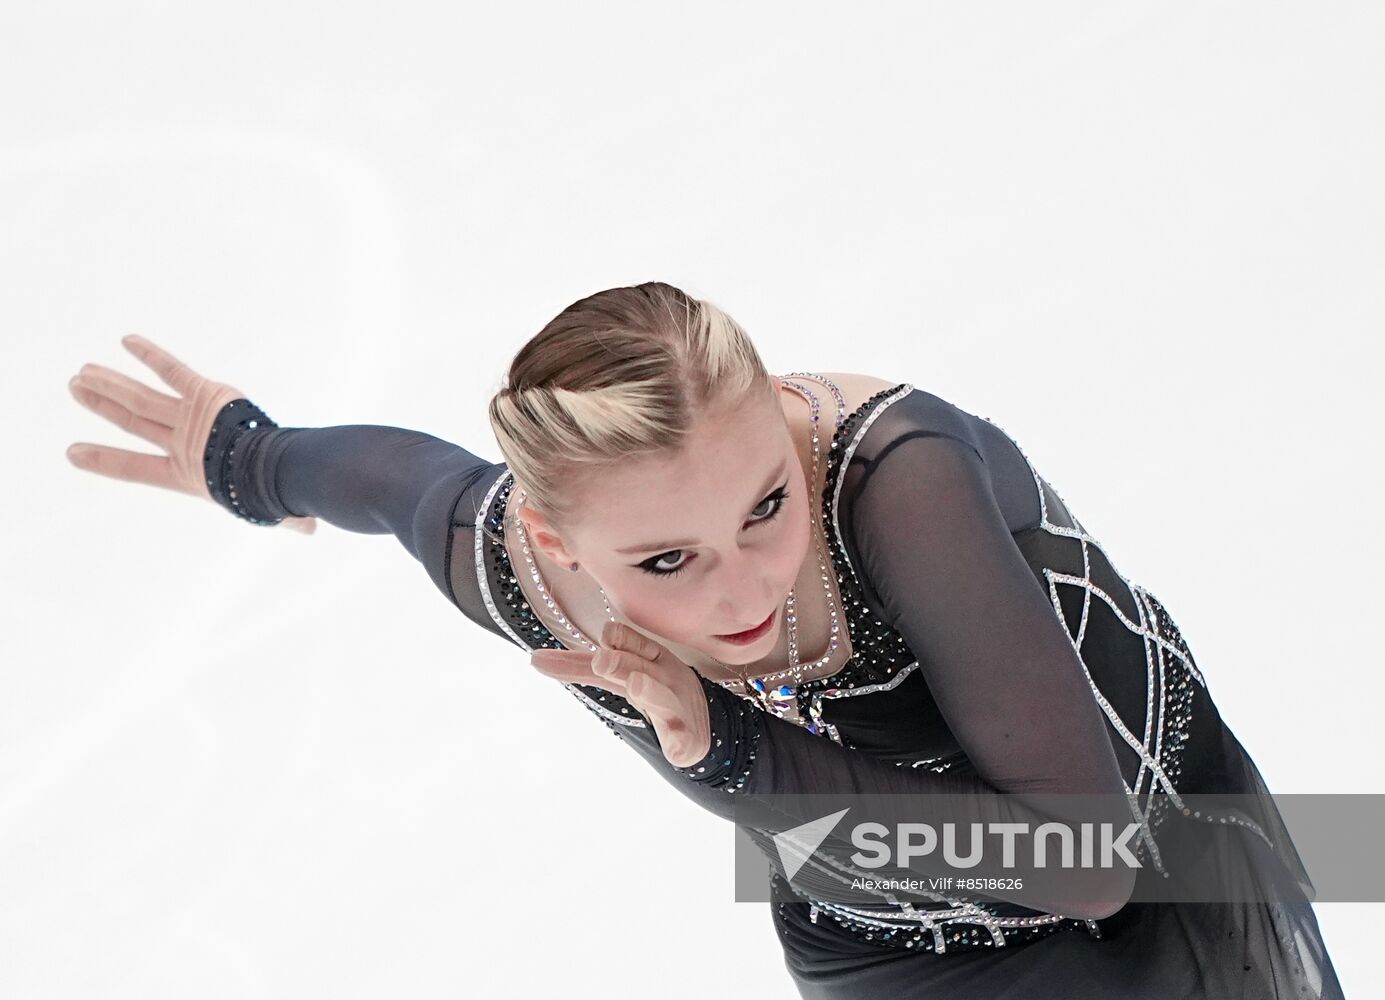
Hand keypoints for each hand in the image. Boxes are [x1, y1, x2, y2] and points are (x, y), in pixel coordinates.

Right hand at [65, 334, 316, 533]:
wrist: (273, 473)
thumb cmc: (272, 496)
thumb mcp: (273, 509)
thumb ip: (290, 519)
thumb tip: (314, 530)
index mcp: (188, 476)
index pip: (136, 469)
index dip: (104, 461)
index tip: (72, 452)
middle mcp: (182, 444)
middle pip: (133, 421)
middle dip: (102, 404)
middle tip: (76, 387)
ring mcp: (190, 419)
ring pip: (141, 398)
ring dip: (111, 383)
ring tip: (83, 371)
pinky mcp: (206, 394)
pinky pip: (174, 371)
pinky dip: (153, 356)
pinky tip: (128, 339)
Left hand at [529, 620, 711, 766]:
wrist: (702, 724)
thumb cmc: (654, 690)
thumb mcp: (618, 674)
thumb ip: (578, 667)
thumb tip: (534, 658)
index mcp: (645, 659)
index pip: (625, 644)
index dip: (612, 640)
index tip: (589, 643)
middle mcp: (660, 677)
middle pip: (637, 666)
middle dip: (621, 661)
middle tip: (601, 660)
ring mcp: (674, 707)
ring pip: (661, 696)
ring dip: (649, 689)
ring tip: (636, 684)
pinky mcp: (684, 738)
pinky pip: (682, 740)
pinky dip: (679, 742)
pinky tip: (675, 748)